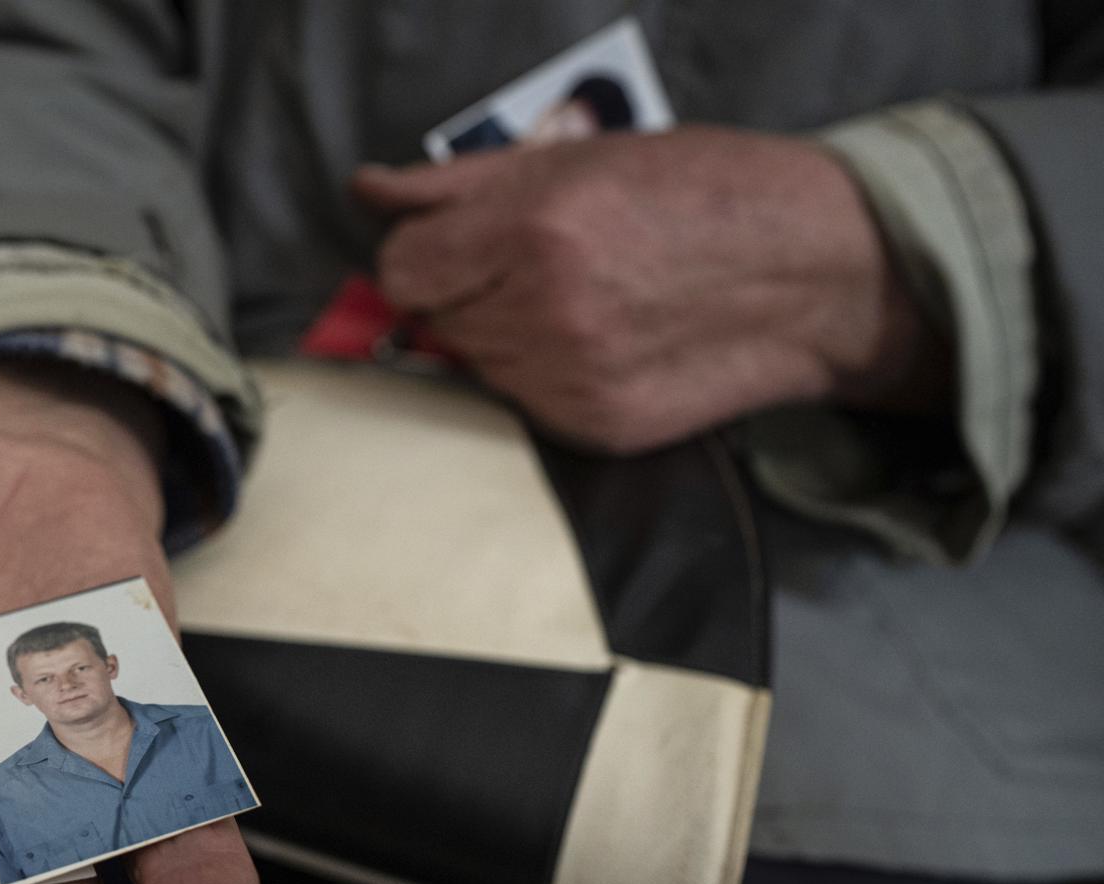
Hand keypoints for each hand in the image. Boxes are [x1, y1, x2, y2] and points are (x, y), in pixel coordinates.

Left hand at [352, 126, 947, 450]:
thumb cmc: (699, 195)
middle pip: (431, 320)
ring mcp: (569, 379)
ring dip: (498, 337)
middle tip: (532, 267)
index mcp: (535, 232)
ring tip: (574, 301)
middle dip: (465, 292)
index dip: (423, 254)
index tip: (458, 246)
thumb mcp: (576, 159)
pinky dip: (539, 377)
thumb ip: (457, 184)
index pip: (403, 269)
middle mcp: (545, 312)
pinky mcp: (593, 426)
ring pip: (472, 366)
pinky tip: (597, 341)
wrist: (811, 272)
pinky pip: (519, 405)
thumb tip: (369, 190)